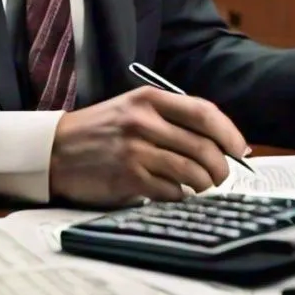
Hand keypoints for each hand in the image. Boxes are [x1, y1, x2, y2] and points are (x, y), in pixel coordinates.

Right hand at [49, 86, 249, 206]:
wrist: (54, 149)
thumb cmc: (100, 130)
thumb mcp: (133, 109)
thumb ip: (170, 119)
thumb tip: (217, 143)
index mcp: (149, 99)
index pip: (203, 112)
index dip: (229, 133)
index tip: (240, 149)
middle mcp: (144, 121)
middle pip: (203, 146)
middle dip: (221, 167)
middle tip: (221, 176)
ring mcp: (135, 149)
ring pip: (191, 171)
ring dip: (203, 185)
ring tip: (201, 187)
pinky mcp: (127, 177)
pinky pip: (170, 191)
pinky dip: (179, 196)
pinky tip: (174, 193)